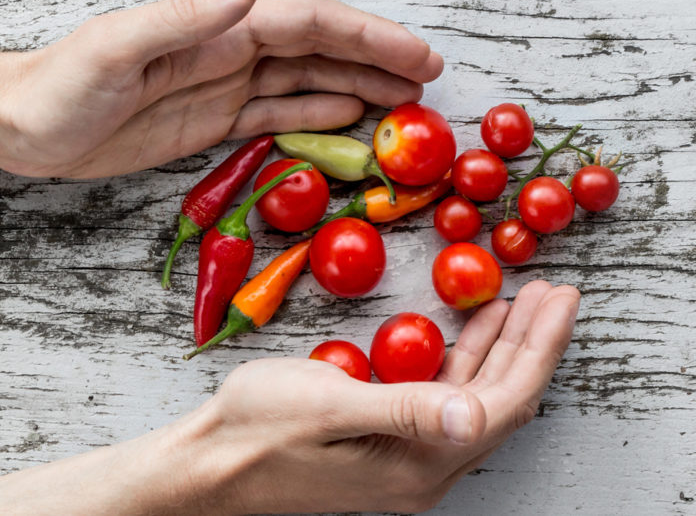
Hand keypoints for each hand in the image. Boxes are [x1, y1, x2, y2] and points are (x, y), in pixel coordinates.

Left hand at [0, 0, 443, 177]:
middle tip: (430, 84)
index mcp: (212, 30)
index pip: (306, 25)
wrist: (18, 124)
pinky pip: (272, 117)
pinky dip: (313, 117)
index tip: (415, 57)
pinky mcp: (205, 123)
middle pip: (318, 51)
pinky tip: (346, 120)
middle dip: (376, 61)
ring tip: (405, 106)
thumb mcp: (116, 48)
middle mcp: (224, 53)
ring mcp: (218, 88)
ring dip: (356, 89)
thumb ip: (184, 17)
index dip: (366, 37)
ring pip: (303, 83)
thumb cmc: (56, 85)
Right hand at [173, 281, 578, 514]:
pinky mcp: (384, 448)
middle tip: (554, 292)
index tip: (559, 300)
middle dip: (530, 345)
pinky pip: (442, 403)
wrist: (206, 464)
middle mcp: (421, 472)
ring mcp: (403, 463)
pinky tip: (467, 331)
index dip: (537, 349)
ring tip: (520, 302)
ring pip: (473, 402)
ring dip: (498, 350)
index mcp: (415, 466)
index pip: (501, 404)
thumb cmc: (254, 430)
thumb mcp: (326, 406)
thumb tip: (474, 414)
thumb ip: (403, 409)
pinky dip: (462, 361)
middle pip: (498, 403)